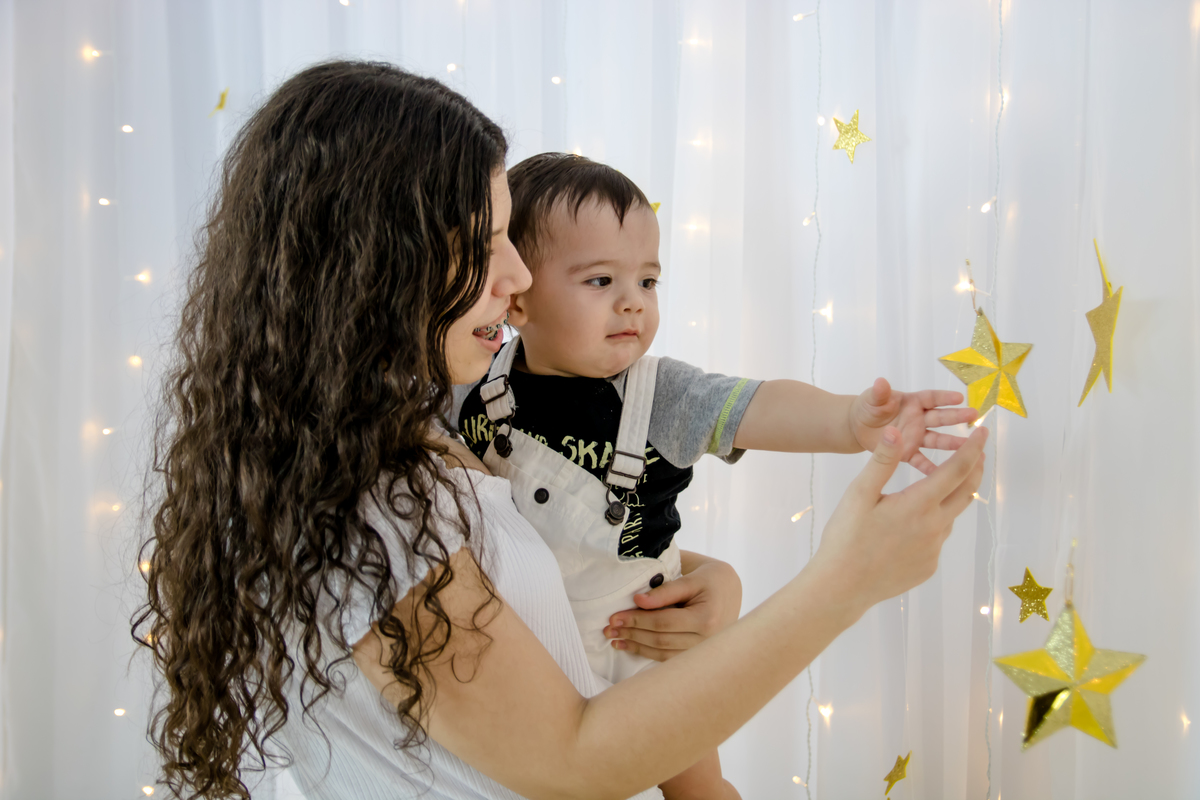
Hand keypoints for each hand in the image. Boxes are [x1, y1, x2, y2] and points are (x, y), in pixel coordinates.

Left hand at [603, 553, 741, 661]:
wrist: (733, 590)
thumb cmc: (711, 578)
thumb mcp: (692, 575)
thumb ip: (666, 590)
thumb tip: (638, 600)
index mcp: (707, 617)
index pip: (664, 621)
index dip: (636, 620)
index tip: (614, 616)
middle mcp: (708, 640)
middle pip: (661, 640)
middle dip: (631, 634)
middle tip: (608, 628)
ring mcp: (703, 652)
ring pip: (663, 654)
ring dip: (636, 646)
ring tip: (614, 639)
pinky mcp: (698, 656)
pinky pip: (669, 659)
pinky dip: (647, 653)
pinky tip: (630, 647)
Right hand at [811, 424, 987, 612]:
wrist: (842, 586)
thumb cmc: (846, 537)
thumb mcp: (859, 494)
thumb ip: (882, 462)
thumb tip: (897, 431)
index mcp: (919, 504)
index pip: (957, 470)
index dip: (973, 448)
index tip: (983, 431)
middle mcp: (934, 527)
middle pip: (967, 492)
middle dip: (975, 469)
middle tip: (976, 452)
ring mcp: (934, 550)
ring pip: (949, 517)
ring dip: (949, 498)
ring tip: (932, 490)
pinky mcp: (928, 566)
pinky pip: (936, 539)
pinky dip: (931, 525)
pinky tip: (906, 528)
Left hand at [849, 378, 977, 474]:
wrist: (858, 426)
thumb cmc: (869, 407)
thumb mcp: (872, 399)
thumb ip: (879, 393)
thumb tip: (880, 382)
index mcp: (912, 402)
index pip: (931, 398)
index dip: (944, 397)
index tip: (959, 398)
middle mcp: (919, 419)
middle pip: (940, 418)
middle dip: (956, 417)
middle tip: (974, 416)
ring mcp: (916, 437)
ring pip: (936, 439)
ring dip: (952, 443)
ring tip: (970, 446)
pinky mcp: (908, 453)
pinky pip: (921, 461)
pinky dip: (930, 468)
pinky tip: (944, 475)